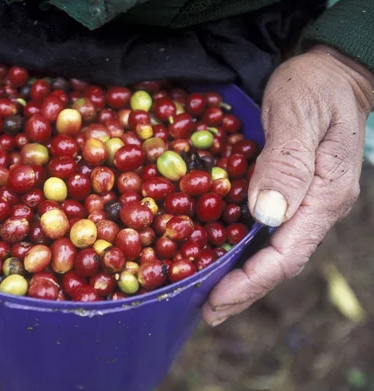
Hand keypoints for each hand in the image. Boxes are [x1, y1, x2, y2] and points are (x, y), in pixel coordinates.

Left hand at [202, 45, 373, 325]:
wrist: (334, 72)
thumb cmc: (315, 87)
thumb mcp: (298, 115)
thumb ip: (286, 163)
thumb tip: (267, 215)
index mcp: (325, 196)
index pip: (287, 254)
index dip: (250, 282)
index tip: (215, 299)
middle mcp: (318, 207)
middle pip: (280, 262)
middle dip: (243, 290)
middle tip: (207, 312)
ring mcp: (307, 202)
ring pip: (274, 251)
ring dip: (242, 276)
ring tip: (208, 294)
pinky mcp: (293, 192)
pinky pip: (269, 231)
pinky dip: (245, 250)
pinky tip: (221, 254)